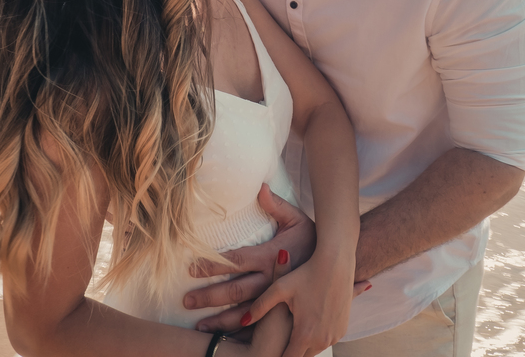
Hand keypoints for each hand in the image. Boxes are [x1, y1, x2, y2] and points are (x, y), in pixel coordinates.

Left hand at [188, 185, 315, 329]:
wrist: (338, 265)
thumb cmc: (313, 240)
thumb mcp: (298, 219)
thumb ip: (277, 205)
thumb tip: (260, 187)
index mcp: (270, 257)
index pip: (234, 261)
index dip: (211, 265)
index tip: (190, 269)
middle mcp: (270, 281)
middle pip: (234, 291)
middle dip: (208, 297)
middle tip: (186, 300)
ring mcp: (276, 300)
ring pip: (244, 314)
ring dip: (220, 321)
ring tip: (200, 327)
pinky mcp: (282, 312)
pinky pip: (260, 326)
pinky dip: (242, 334)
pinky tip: (226, 338)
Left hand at [243, 247, 365, 356]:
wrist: (336, 263)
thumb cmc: (306, 273)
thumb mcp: (280, 288)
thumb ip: (260, 306)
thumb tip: (243, 321)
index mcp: (305, 334)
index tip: (270, 351)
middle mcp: (322, 339)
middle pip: (303, 356)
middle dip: (292, 351)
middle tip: (280, 344)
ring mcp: (335, 335)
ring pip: (315, 348)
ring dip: (305, 344)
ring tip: (294, 333)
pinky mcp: (342, 328)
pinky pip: (327, 339)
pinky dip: (318, 336)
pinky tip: (309, 324)